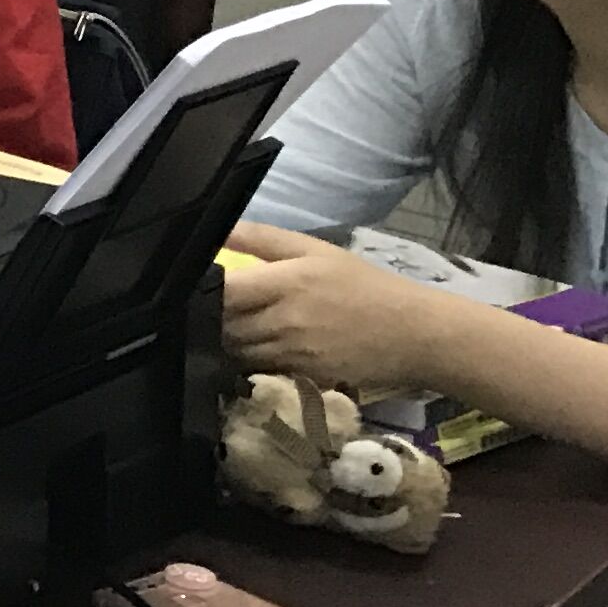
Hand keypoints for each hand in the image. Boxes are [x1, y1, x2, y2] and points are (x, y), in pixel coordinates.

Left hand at [223, 222, 472, 391]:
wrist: (414, 333)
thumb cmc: (363, 285)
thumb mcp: (314, 249)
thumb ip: (261, 237)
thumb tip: (216, 229)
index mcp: (284, 283)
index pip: (222, 291)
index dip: (200, 289)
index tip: (193, 283)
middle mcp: (283, 321)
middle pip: (222, 325)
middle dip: (206, 317)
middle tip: (202, 307)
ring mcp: (292, 353)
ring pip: (235, 351)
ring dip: (224, 341)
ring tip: (224, 327)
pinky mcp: (302, 377)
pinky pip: (259, 370)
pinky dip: (247, 361)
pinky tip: (251, 349)